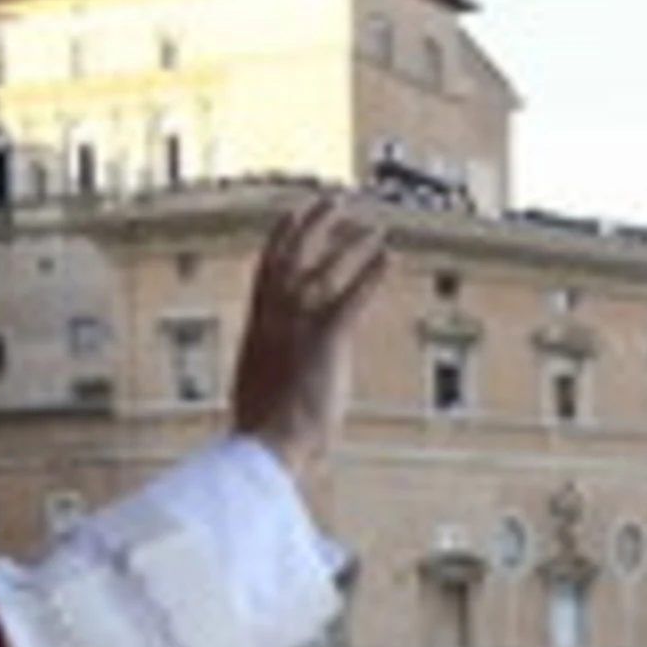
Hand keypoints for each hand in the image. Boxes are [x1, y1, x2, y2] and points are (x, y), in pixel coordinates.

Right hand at [230, 194, 388, 473]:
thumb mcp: (263, 393)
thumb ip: (274, 373)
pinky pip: (353, 296)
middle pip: (293, 252)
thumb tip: (276, 386)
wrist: (264, 447)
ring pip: (326, 267)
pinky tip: (390, 256)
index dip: (282, 235)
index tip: (293, 211)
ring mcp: (298, 325)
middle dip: (315, 221)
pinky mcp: (326, 338)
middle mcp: (274, 316)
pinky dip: (372, 274)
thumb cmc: (263, 435)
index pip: (268, 267)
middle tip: (336, 199)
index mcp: (257, 327)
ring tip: (374, 226)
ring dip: (351, 242)